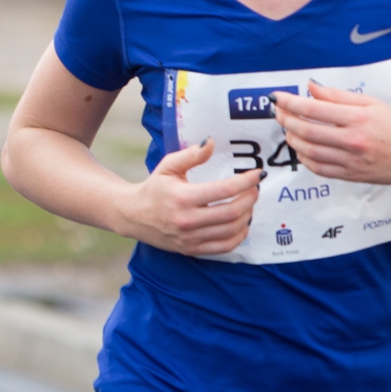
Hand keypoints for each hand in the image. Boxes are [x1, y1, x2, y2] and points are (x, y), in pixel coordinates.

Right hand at [111, 139, 259, 255]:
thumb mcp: (167, 166)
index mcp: (183, 197)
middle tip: (255, 189)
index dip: (246, 181)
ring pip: (232, 230)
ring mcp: (190, 237)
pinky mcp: (192, 249)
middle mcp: (187, 220)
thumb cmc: (153, 188)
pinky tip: (242, 224)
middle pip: (233, 212)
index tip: (258, 174)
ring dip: (247, 215)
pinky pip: (225, 246)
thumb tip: (211, 142)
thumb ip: (191, 155)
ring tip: (249, 204)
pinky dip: (239, 235)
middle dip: (250, 198)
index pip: (224, 190)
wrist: (133, 215)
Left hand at [273, 82, 390, 183]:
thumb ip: (338, 96)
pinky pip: (319, 169)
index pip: (314, 110)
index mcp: (358, 118)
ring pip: (309, 152)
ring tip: (288, 130)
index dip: (290, 103)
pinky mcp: (352, 176)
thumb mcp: (371, 104)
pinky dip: (304, 159)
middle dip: (286, 121)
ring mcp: (352, 161)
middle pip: (307, 131)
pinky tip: (302, 150)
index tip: (276, 97)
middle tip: (278, 113)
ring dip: (292, 140)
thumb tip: (310, 87)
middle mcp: (353, 140)